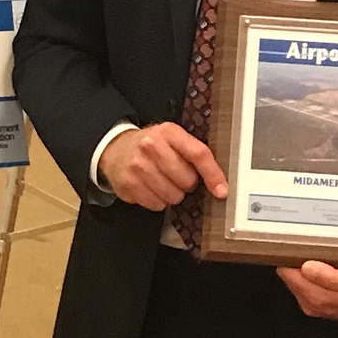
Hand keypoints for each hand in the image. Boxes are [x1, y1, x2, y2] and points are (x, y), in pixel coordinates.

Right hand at [99, 123, 226, 210]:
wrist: (116, 149)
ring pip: (173, 196)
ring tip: (163, 181)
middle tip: (177, 175)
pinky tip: (151, 188)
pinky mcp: (130, 184)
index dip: (213, 175)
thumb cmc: (151, 146)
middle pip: (187, 180)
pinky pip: (157, 205)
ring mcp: (139, 166)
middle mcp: (151, 147)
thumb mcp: (172, 139)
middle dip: (187, 183)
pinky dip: (158, 201)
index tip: (221, 190)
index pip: (198, 153)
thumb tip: (219, 183)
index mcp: (168, 132)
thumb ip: (194, 153)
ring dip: (173, 194)